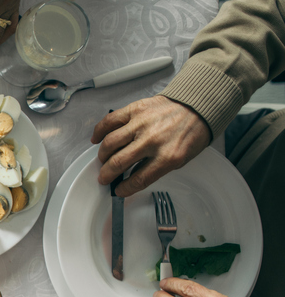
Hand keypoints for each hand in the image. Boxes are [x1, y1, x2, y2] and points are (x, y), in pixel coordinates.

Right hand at [91, 96, 210, 196]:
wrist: (198, 106)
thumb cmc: (191, 132)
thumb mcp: (180, 159)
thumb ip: (156, 168)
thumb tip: (131, 175)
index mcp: (168, 157)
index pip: (138, 180)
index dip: (124, 189)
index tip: (118, 190)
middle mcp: (152, 140)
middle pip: (118, 163)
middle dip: (107, 174)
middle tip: (104, 177)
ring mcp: (142, 124)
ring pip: (110, 143)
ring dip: (103, 156)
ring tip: (103, 159)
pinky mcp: (136, 110)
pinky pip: (110, 122)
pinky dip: (99, 132)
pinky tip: (97, 139)